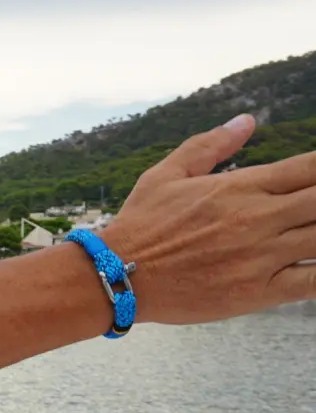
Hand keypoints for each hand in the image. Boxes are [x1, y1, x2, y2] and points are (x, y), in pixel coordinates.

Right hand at [100, 114, 315, 323]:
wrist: (116, 275)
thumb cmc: (140, 225)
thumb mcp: (166, 174)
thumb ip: (210, 145)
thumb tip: (246, 121)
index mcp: (242, 186)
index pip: (311, 166)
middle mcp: (258, 218)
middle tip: (315, 207)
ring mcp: (261, 256)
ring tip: (314, 230)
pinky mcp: (258, 292)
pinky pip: (313, 282)